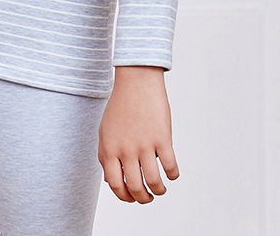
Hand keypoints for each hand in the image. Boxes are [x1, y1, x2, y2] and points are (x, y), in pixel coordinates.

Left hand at [98, 65, 178, 202]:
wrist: (136, 80)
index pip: (115, 184)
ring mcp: (145, 145)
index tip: (132, 197)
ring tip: (161, 188)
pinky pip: (170, 167)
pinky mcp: (162, 138)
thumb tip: (109, 181)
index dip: (124, 196)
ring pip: (154, 182)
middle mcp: (126, 150)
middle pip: (135, 187)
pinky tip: (172, 172)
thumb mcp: (105, 130)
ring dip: (160, 191)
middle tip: (149, 197)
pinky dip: (173, 175)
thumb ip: (105, 155)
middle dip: (143, 198)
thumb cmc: (121, 105)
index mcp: (110, 148)